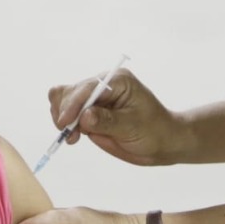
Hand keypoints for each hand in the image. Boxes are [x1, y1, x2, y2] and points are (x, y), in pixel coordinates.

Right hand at [49, 69, 188, 165]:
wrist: (162, 143)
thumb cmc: (154, 131)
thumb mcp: (132, 126)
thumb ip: (107, 121)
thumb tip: (84, 116)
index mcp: (117, 81)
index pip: (88, 87)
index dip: (73, 104)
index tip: (65, 122)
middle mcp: (103, 86)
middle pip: (70, 91)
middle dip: (65, 112)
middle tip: (71, 135)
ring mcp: (94, 99)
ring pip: (64, 100)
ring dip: (63, 118)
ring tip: (74, 137)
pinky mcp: (89, 112)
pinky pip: (68, 114)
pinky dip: (66, 124)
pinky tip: (74, 136)